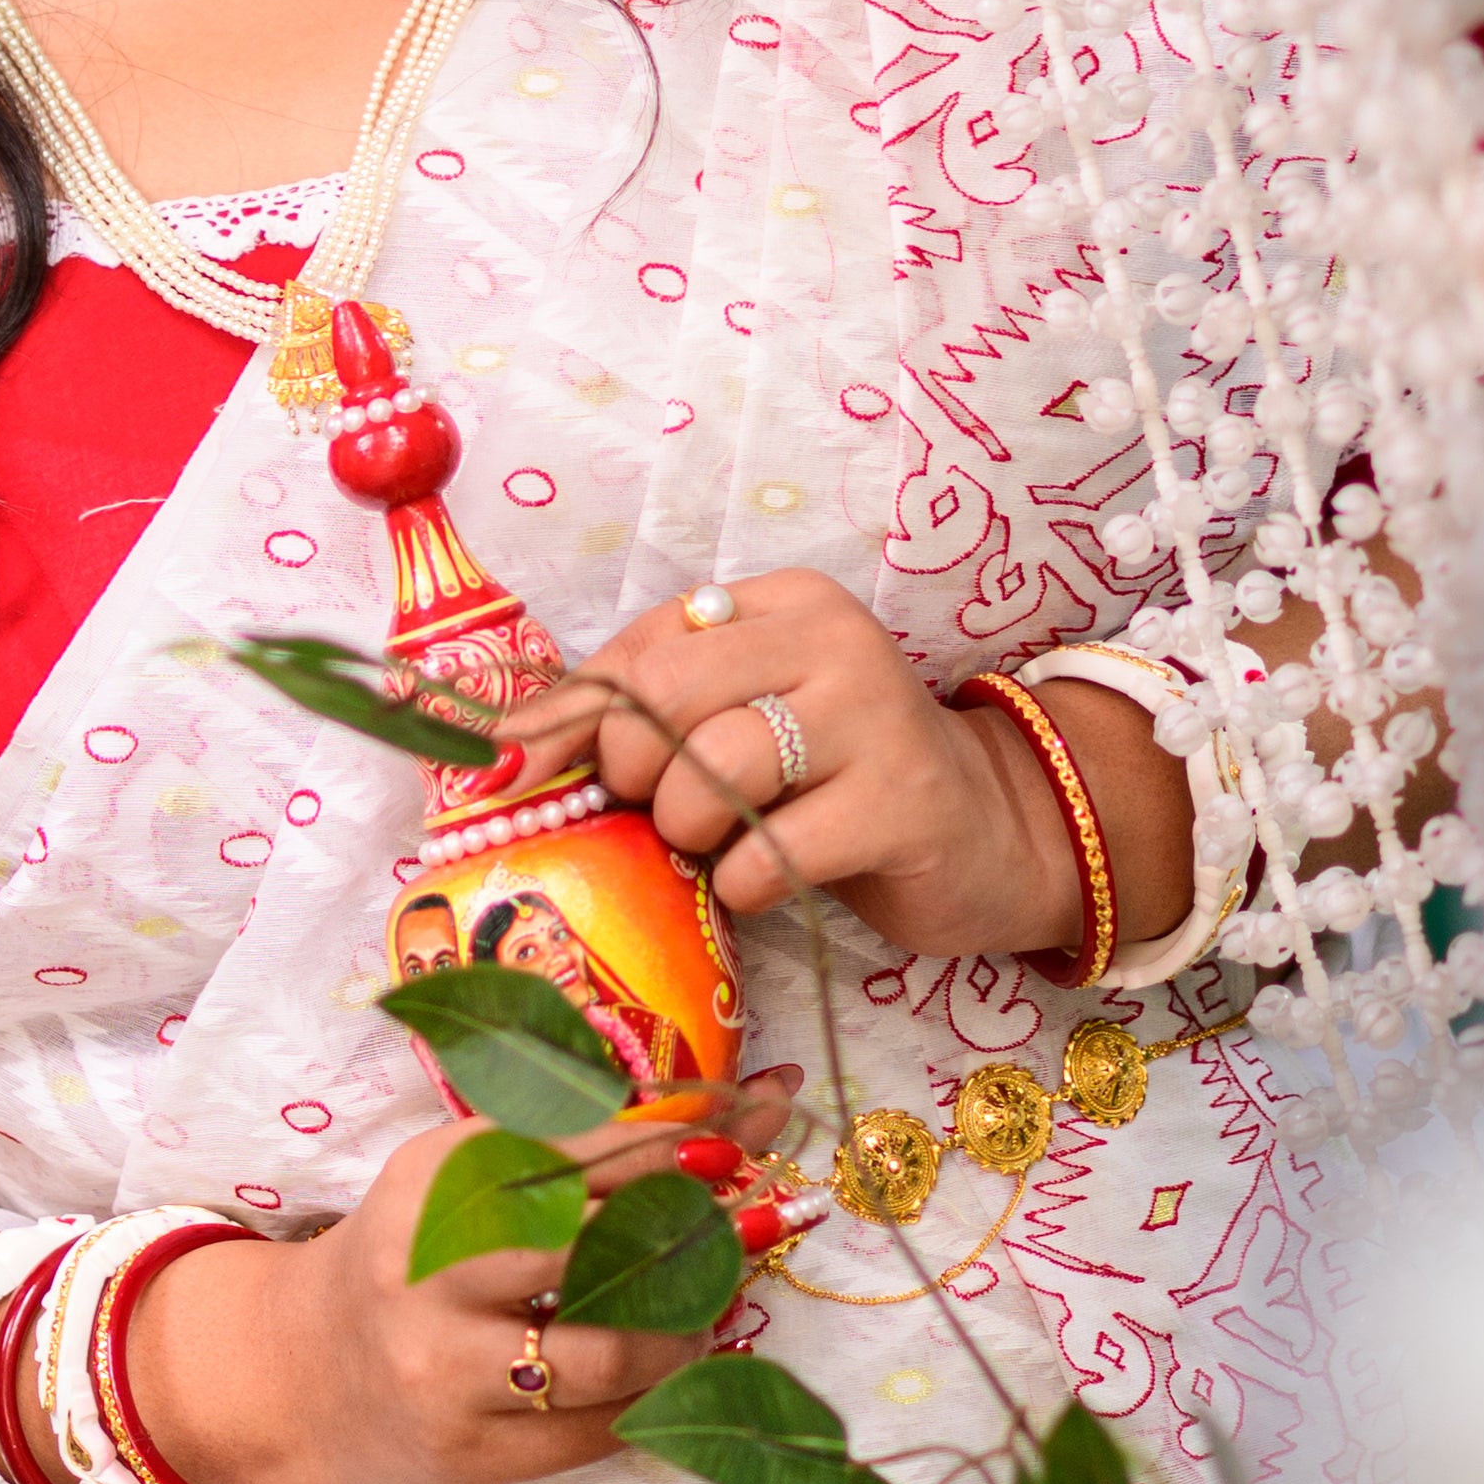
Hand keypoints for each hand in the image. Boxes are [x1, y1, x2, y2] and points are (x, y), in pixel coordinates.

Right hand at [140, 1071, 802, 1483]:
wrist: (293, 1380)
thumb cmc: (405, 1263)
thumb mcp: (454, 1184)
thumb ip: (561, 1153)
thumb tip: (716, 1127)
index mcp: (434, 1184)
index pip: (574, 1146)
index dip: (672, 1137)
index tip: (748, 1127)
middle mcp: (433, 1271)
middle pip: (591, 1240)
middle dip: (689, 1230)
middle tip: (751, 1220)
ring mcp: (448, 1371)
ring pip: (609, 1352)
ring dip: (684, 1329)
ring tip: (704, 1311)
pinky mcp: (470, 1456)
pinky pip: (597, 1430)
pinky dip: (652, 1398)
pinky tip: (669, 1371)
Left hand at [498, 570, 1137, 966]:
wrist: (984, 831)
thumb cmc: (834, 777)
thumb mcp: (743, 717)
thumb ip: (642, 715)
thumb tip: (500, 750)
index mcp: (780, 601)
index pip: (637, 646)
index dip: (566, 720)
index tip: (516, 775)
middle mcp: (831, 638)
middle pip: (663, 696)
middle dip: (633, 773)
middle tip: (658, 812)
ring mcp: (873, 717)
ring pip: (711, 772)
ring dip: (689, 833)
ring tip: (719, 845)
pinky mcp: (901, 804)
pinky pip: (768, 853)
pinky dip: (743, 882)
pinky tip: (767, 878)